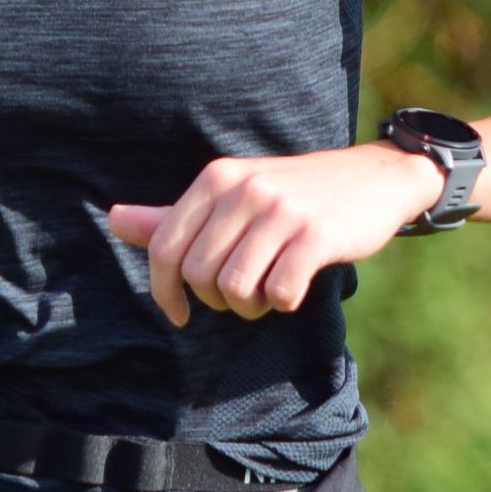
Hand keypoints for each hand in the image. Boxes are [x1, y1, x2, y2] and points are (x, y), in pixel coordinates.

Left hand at [106, 144, 444, 325]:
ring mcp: (280, 210)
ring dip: (249, 306)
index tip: (179, 313)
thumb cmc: (295, 194)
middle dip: (215, 300)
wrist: (377, 177)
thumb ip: (174, 214)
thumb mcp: (233, 195)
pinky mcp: (316, 235)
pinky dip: (283, 303)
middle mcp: (244, 189)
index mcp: (217, 177)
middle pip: (199, 275)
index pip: (164, 247)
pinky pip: (279, 292)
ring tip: (267, 294)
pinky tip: (294, 289)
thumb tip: (113, 220)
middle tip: (242, 294)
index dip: (164, 291)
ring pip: (235, 289)